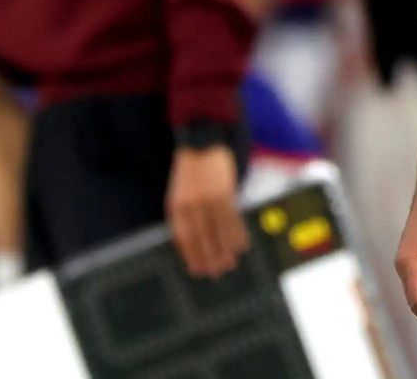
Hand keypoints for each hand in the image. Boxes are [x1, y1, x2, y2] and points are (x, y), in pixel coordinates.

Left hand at [166, 145, 247, 277]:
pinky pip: (231, 220)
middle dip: (209, 258)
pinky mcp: (224, 193)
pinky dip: (236, 234)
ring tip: (230, 263)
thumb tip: (196, 240)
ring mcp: (207, 200)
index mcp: (176, 207)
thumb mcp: (181, 193)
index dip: (191, 256)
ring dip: (225, 251)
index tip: (198, 270)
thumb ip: (186, 215)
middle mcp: (190, 206)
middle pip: (201, 239)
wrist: (202, 144)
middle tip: (217, 272)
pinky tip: (240, 245)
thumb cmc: (192, 170)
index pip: (183, 238)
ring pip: (217, 232)